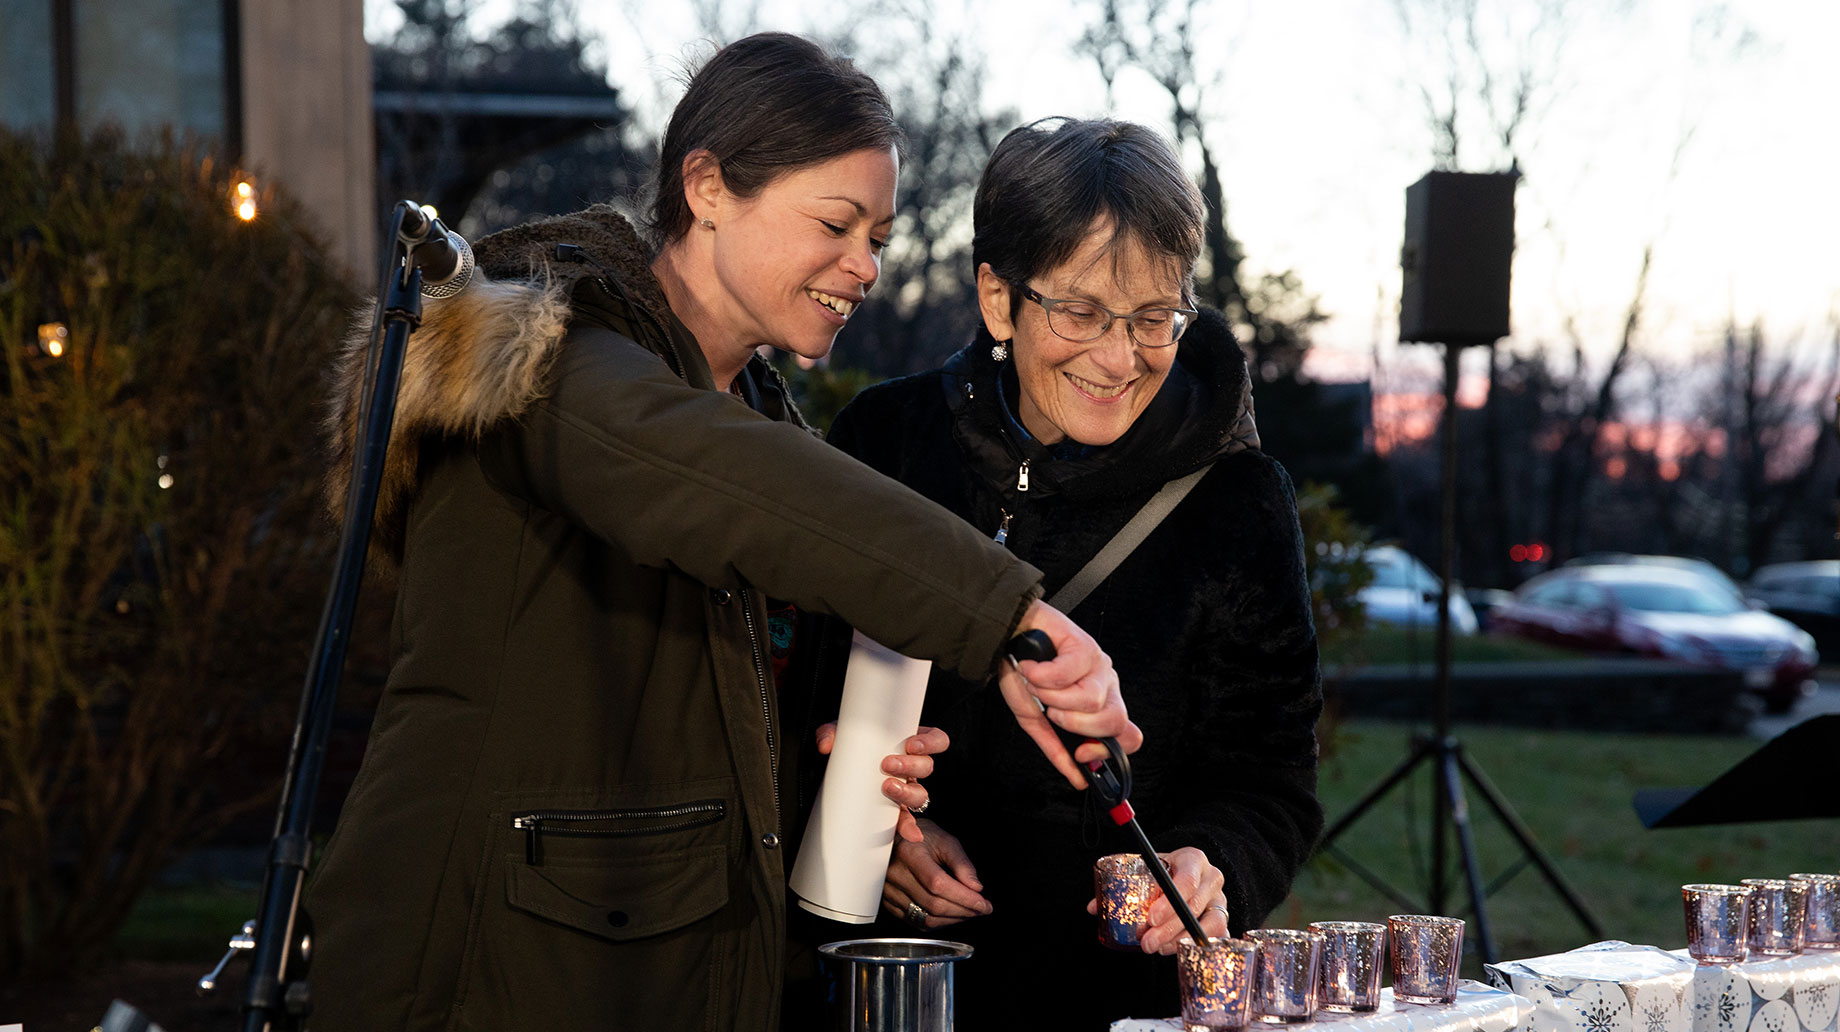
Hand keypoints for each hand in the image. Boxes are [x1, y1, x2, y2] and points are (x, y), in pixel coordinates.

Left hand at [814, 723, 948, 842]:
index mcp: (905, 743)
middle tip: (887, 764)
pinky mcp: (892, 811)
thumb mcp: (839, 734)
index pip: (935, 739)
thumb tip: (826, 745)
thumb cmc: (846, 747)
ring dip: (907, 792)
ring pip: (920, 793)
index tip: (911, 744)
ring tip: (887, 788)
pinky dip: (909, 827)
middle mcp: (909, 767)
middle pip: (926, 766)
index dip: (930, 742)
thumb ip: (831, 733)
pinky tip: (910, 834)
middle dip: (910, 765)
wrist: (830, 773)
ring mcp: (903, 789)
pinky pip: (906, 819)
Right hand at [882, 820, 990, 929]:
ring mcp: (889, 891)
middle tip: (981, 909)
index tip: (983, 903)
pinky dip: (938, 923)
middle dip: (963, 911)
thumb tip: (975, 888)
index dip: (964, 898)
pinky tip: (951, 915)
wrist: (896, 838)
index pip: (938, 884)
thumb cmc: (921, 837)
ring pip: (926, 918)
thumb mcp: (945, 841)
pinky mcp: (889, 903)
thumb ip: (962, 863)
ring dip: (953, 919)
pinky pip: (916, 922)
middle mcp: (895, 875)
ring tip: (968, 912)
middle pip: (934, 904)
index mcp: (909, 854)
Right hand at [998, 600, 1142, 789]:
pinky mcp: (1086, 646)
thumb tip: (1076, 778)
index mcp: (1101, 706)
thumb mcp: (1036, 719)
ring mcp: (1099, 666)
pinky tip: (1032, 669)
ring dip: (1053, 698)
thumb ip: (1056, 748)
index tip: (1081, 753)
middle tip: (1051, 712)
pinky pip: (1067, 676)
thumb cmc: (1022, 674)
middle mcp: (1106, 686)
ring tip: (1038, 686)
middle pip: (1115, 721)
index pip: (1128, 736)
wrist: (1007, 636)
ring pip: (1092, 701)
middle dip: (1076, 724)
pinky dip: (1040, 677)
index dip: (1108, 751)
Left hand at [1083, 847, 1227, 953]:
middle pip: (1194, 906)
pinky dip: (1192, 944)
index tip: (1150, 918)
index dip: (1169, 902)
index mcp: (1193, 859)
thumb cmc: (1165, 870)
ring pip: (1207, 924)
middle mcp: (1212, 878)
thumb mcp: (1147, 868)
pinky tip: (1171, 949)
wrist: (1190, 870)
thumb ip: (1123, 883)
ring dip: (1179, 940)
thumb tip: (1093, 907)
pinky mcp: (1223, 918)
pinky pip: (1215, 936)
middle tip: (1146, 942)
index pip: (1187, 880)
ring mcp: (1220, 899)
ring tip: (1156, 948)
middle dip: (1168, 928)